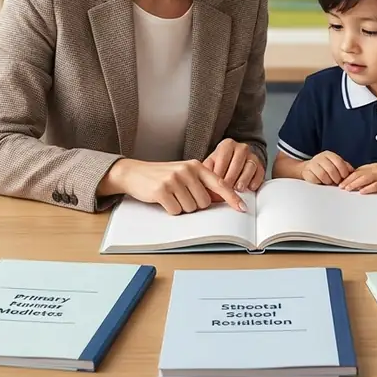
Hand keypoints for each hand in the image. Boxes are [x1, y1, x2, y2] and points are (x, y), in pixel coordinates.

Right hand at [106, 159, 246, 214]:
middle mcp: (187, 171)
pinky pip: (176, 211)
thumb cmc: (162, 176)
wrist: (134, 173)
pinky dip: (171, 210)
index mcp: (196, 166)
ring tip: (171, 196)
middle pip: (204, 202)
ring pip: (191, 208)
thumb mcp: (184, 174)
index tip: (242, 208)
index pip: (220, 184)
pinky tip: (163, 200)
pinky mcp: (162, 190)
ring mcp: (174, 180)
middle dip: (194, 205)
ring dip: (182, 208)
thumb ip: (201, 183)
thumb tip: (220, 199)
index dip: (232, 198)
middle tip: (181, 196)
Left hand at [204, 138, 264, 190]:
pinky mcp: (260, 165)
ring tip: (238, 188)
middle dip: (231, 177)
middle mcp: (241, 148)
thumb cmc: (221, 164)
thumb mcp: (211, 164)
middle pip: (237, 162)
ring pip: (250, 166)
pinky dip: (256, 180)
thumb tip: (204, 184)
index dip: (219, 172)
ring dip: (244, 179)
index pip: (223, 158)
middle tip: (226, 189)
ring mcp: (252, 156)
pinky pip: (260, 172)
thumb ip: (206, 171)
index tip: (215, 184)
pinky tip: (250, 187)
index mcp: (227, 145)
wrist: (236, 161)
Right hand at [301, 151, 352, 185]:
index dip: (343, 172)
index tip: (344, 178)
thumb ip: (345, 167)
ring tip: (330, 182)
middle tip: (337, 182)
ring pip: (323, 175)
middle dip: (336, 178)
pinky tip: (322, 182)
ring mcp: (312, 164)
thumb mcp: (336, 164)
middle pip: (331, 169)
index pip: (339, 162)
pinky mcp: (307, 171)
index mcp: (329, 155)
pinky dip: (320, 182)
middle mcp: (320, 157)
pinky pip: (315, 179)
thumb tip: (354, 171)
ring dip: (328, 181)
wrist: (309, 168)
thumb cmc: (325, 168)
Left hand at [339, 163, 376, 194]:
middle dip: (348, 180)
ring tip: (346, 189)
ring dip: (354, 184)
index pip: (358, 170)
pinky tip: (361, 192)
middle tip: (340, 186)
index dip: (348, 176)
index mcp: (375, 166)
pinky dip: (368, 188)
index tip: (341, 181)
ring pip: (365, 178)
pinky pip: (376, 185)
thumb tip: (361, 181)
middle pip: (359, 173)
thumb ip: (372, 175)